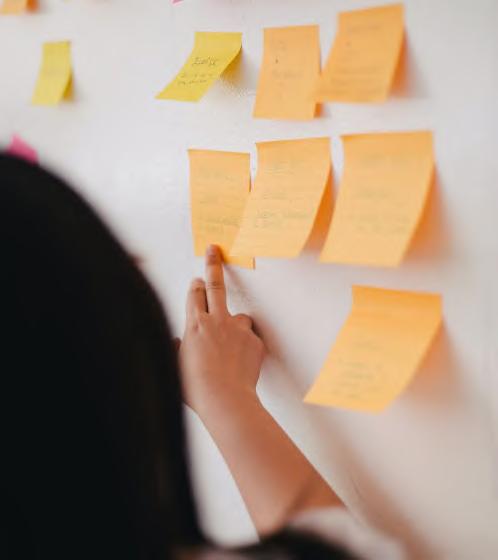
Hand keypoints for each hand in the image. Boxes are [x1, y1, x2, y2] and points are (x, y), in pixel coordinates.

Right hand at [179, 245, 264, 417]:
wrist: (225, 400)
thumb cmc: (196, 388)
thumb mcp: (175, 366)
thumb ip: (177, 348)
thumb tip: (179, 342)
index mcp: (195, 325)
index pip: (193, 295)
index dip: (195, 286)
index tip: (197, 279)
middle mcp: (217, 321)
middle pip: (215, 286)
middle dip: (214, 265)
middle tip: (215, 250)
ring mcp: (238, 329)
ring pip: (239, 317)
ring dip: (236, 324)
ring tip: (232, 345)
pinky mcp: (255, 341)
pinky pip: (251, 338)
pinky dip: (247, 346)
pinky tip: (241, 362)